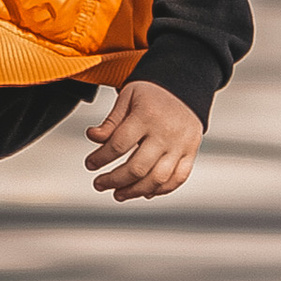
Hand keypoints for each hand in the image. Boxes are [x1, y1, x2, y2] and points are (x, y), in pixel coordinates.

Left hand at [85, 79, 202, 202]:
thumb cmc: (153, 93)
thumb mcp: (128, 96)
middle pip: (137, 167)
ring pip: (157, 179)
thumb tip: (93, 137)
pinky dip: (160, 190)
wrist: (185, 86)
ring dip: (134, 191)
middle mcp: (166, 133)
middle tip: (99, 184)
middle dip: (114, 180)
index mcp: (147, 116)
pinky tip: (145, 192)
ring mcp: (180, 145)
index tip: (90, 164)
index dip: (100, 158)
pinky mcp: (190, 153)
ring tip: (119, 194)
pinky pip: (177, 179)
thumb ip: (111, 120)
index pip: (118, 145)